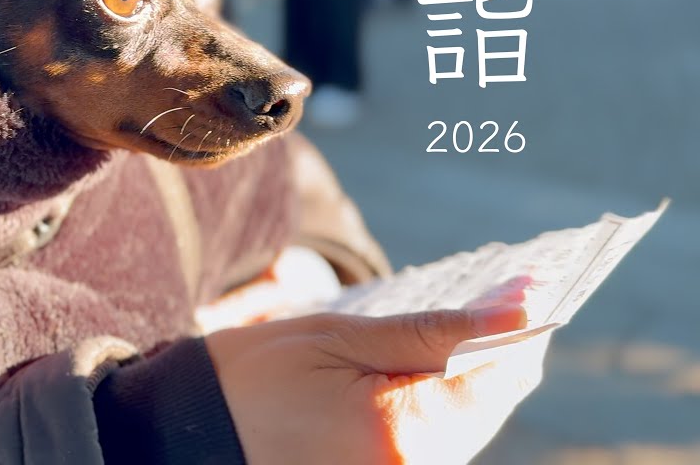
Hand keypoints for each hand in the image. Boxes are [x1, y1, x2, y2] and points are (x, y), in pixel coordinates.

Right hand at [205, 305, 540, 464]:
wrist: (190, 435)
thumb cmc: (253, 379)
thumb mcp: (338, 336)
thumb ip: (430, 330)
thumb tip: (515, 309)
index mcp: (404, 428)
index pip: (498, 375)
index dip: (521, 326)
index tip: (534, 282)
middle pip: (490, 405)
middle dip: (500, 349)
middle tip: (506, 295)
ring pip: (468, 425)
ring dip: (471, 376)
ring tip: (465, 326)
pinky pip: (436, 443)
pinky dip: (441, 402)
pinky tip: (429, 368)